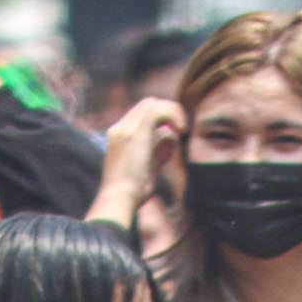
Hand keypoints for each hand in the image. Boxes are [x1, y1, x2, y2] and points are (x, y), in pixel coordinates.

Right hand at [91, 98, 187, 225]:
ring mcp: (126, 129)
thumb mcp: (146, 167)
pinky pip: (157, 110)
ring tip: (182, 130)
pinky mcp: (136, 132)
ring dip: (172, 113)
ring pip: (152, 103)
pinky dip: (173, 116)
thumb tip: (171, 139)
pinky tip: (181, 131)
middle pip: (147, 105)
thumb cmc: (132, 192)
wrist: (119, 198)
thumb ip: (156, 151)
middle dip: (168, 113)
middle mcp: (120, 128)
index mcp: (119, 136)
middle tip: (182, 130)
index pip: (142, 114)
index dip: (161, 119)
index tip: (175, 135)